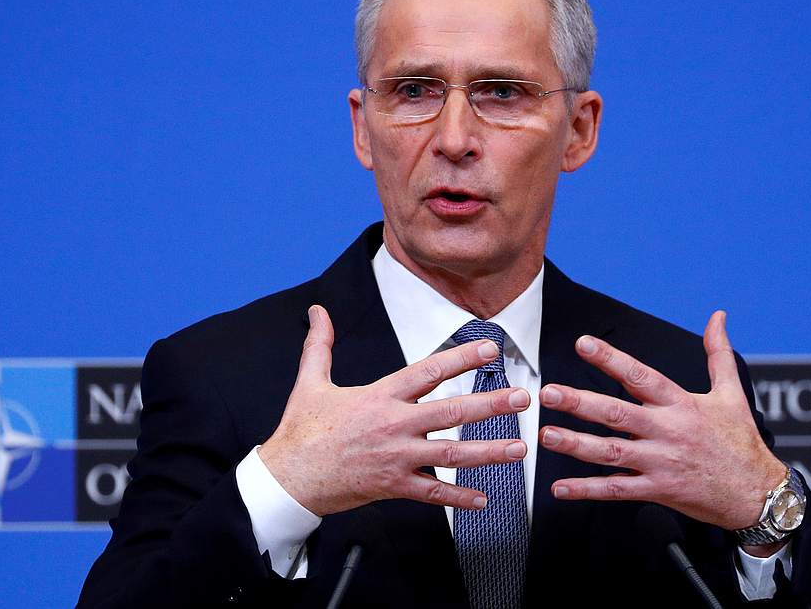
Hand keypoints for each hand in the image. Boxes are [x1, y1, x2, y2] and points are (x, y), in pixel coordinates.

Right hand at [259, 305, 530, 516]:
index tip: (490, 348)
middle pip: (452, 412)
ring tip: (519, 448)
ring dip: (489, 452)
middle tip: (522, 397)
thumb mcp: (309, 382)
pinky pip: (433, 492)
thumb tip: (317, 312)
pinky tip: (483, 498)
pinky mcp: (393, 486)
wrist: (288, 478)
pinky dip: (459, 497)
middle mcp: (394, 425)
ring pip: (452, 454)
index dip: (462, 357)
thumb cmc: (301, 431)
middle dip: (491, 404)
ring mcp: (397, 457)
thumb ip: (320, 345)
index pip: (429, 370)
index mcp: (380, 396)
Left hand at [538, 310, 784, 532]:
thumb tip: (718, 316)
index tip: (583, 344)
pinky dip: (588, 490)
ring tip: (546, 436)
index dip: (611, 359)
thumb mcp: (732, 394)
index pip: (641, 376)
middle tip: (549, 392)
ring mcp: (661, 462)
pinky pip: (618, 489)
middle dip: (580, 402)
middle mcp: (667, 431)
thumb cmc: (741, 443)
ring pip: (611, 451)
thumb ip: (718, 353)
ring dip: (576, 444)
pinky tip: (561, 488)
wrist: (760, 495)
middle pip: (617, 413)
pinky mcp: (658, 489)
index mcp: (681, 404)